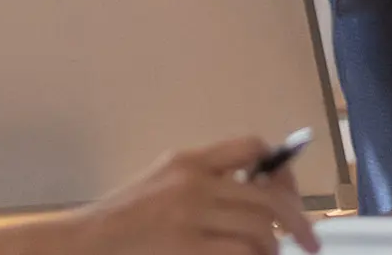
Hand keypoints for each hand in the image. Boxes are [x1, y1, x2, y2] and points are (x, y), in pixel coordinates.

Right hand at [46, 136, 318, 253]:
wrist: (82, 243)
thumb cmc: (122, 220)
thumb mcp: (162, 182)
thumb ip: (204, 181)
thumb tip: (259, 193)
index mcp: (188, 161)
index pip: (251, 147)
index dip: (280, 168)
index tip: (290, 191)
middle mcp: (194, 183)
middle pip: (268, 194)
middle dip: (297, 219)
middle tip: (309, 240)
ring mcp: (190, 216)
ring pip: (260, 227)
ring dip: (274, 247)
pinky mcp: (187, 248)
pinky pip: (242, 251)